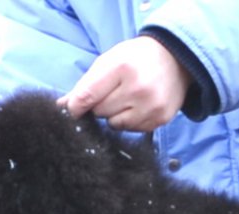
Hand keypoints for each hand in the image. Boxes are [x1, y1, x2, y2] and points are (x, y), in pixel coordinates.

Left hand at [57, 36, 191, 131]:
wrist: (175, 60)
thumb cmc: (136, 59)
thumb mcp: (109, 61)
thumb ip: (86, 84)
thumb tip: (62, 106)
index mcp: (121, 67)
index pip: (87, 96)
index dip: (75, 107)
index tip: (73, 110)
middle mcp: (138, 88)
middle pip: (100, 112)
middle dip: (100, 106)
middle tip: (111, 94)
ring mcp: (151, 106)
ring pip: (115, 124)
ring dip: (115, 116)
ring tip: (126, 100)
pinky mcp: (160, 118)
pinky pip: (133, 130)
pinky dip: (131, 122)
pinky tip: (138, 107)